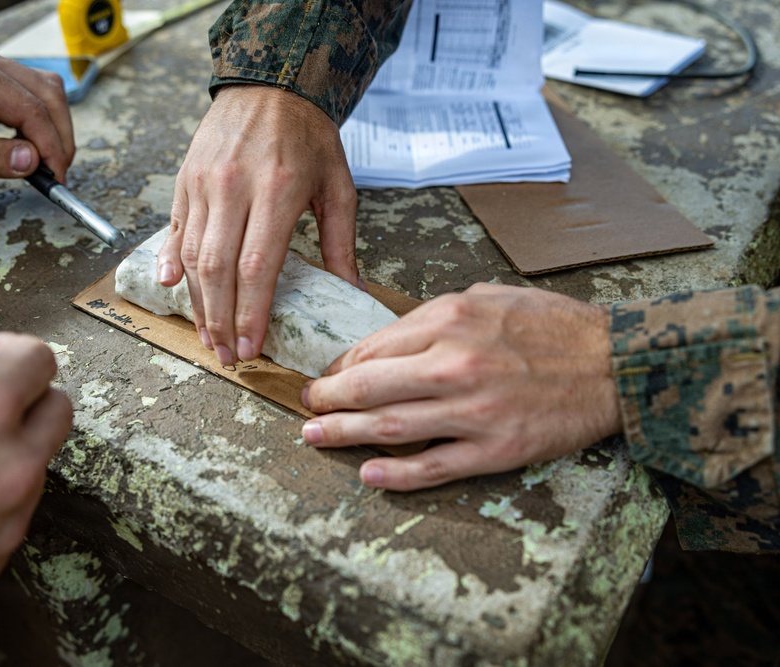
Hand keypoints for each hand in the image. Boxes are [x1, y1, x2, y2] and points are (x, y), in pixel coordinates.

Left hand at [0, 42, 74, 181]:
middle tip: (56, 177)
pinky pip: (26, 104)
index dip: (50, 144)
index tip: (56, 178)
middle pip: (47, 94)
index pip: (30, 105)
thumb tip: (31, 162)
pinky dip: (36, 129)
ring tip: (45, 168)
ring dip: (52, 131)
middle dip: (59, 137)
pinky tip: (29, 154)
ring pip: (43, 96)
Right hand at [157, 84, 363, 365]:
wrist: (270, 83)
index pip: (257, 267)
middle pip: (219, 270)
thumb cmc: (308, 136)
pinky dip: (171, 264)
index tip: (251, 347)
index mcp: (276, 191)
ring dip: (199, 304)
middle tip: (228, 356)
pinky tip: (172, 291)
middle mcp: (234, 188)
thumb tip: (352, 291)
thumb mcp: (338, 185)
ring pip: (193, 256)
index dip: (250, 313)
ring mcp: (204, 184)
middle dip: (221, 321)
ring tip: (209, 337)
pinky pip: (175, 230)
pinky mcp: (186, 181)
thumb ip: (341, 242)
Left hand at [300, 284, 622, 490]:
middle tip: (306, 409)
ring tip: (316, 438)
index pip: (372, 349)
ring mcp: (473, 411)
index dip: (339, 367)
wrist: (613, 362)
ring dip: (344, 435)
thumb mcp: (485, 298)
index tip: (324, 377)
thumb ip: (432, 319)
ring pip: (390, 427)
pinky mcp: (495, 448)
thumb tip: (385, 343)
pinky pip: (434, 466)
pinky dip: (396, 473)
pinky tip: (369, 473)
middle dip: (326, 401)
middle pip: (368, 388)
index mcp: (448, 322)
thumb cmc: (550, 325)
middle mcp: (454, 365)